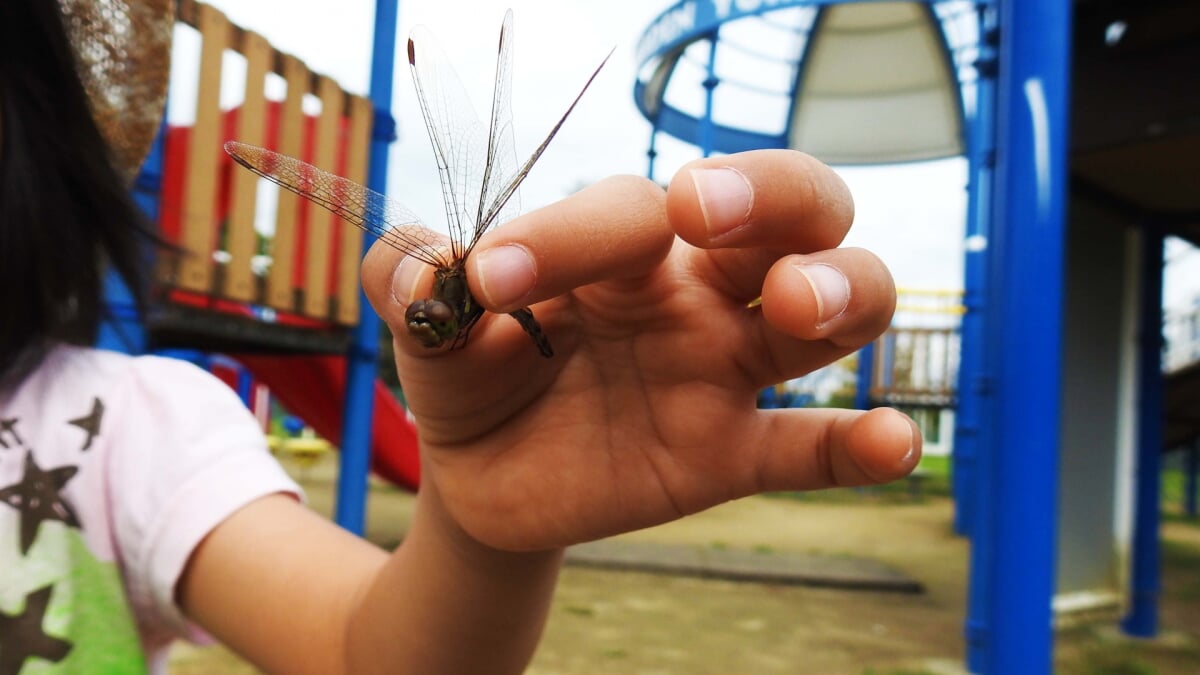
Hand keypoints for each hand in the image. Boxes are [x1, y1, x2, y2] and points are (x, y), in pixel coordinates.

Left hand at [361, 149, 919, 551]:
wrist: (484, 474)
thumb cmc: (472, 372)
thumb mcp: (429, 327)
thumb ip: (410, 279)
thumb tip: (413, 270)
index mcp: (623, 246)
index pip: (632, 210)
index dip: (569, 233)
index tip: (489, 280)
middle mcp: (694, 291)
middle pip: (791, 208)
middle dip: (769, 193)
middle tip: (700, 212)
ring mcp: (724, 370)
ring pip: (832, 304)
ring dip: (839, 288)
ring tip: (800, 305)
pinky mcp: (731, 452)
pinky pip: (814, 445)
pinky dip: (861, 443)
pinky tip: (894, 443)